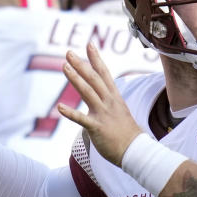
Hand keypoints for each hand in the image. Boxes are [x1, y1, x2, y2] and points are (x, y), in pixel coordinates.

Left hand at [57, 42, 141, 165]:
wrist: (136, 151)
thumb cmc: (127, 134)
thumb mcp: (119, 112)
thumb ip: (108, 104)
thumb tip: (99, 101)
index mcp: (114, 98)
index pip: (104, 74)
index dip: (96, 59)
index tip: (89, 45)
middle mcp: (109, 102)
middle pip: (94, 79)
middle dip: (81, 64)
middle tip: (69, 53)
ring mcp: (103, 114)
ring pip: (88, 92)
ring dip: (76, 78)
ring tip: (64, 66)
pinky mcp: (97, 128)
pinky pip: (81, 119)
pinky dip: (70, 113)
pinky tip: (59, 106)